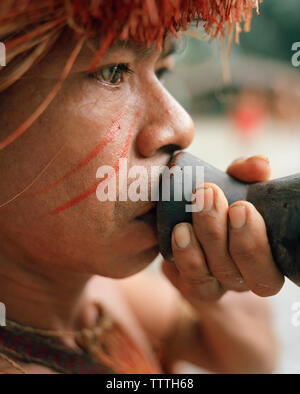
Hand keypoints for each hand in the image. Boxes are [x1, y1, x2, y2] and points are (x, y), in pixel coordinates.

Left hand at [161, 155, 283, 307]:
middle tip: (212, 197)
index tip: (242, 206)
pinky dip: (187, 255)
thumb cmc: (219, 207)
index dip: (259, 240)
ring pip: (220, 273)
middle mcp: (248, 276)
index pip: (275, 262)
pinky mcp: (194, 287)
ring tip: (194, 207)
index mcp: (267, 255)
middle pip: (250, 273)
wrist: (185, 226)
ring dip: (206, 239)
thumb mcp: (234, 187)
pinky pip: (194, 281)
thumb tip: (260, 165)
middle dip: (234, 237)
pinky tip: (180, 231)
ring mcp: (221, 284)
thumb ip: (246, 175)